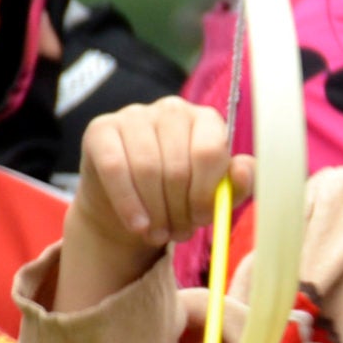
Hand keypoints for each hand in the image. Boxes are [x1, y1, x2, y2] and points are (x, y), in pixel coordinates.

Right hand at [55, 99, 250, 309]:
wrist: (132, 207)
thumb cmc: (181, 196)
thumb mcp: (215, 195)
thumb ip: (237, 183)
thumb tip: (242, 169)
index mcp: (206, 119)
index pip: (209, 151)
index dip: (205, 192)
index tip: (201, 219)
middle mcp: (172, 109)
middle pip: (178, 165)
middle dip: (179, 209)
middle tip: (178, 233)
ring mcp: (134, 115)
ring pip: (147, 169)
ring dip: (155, 211)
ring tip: (159, 233)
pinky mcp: (101, 129)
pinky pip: (115, 168)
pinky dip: (128, 203)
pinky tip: (137, 224)